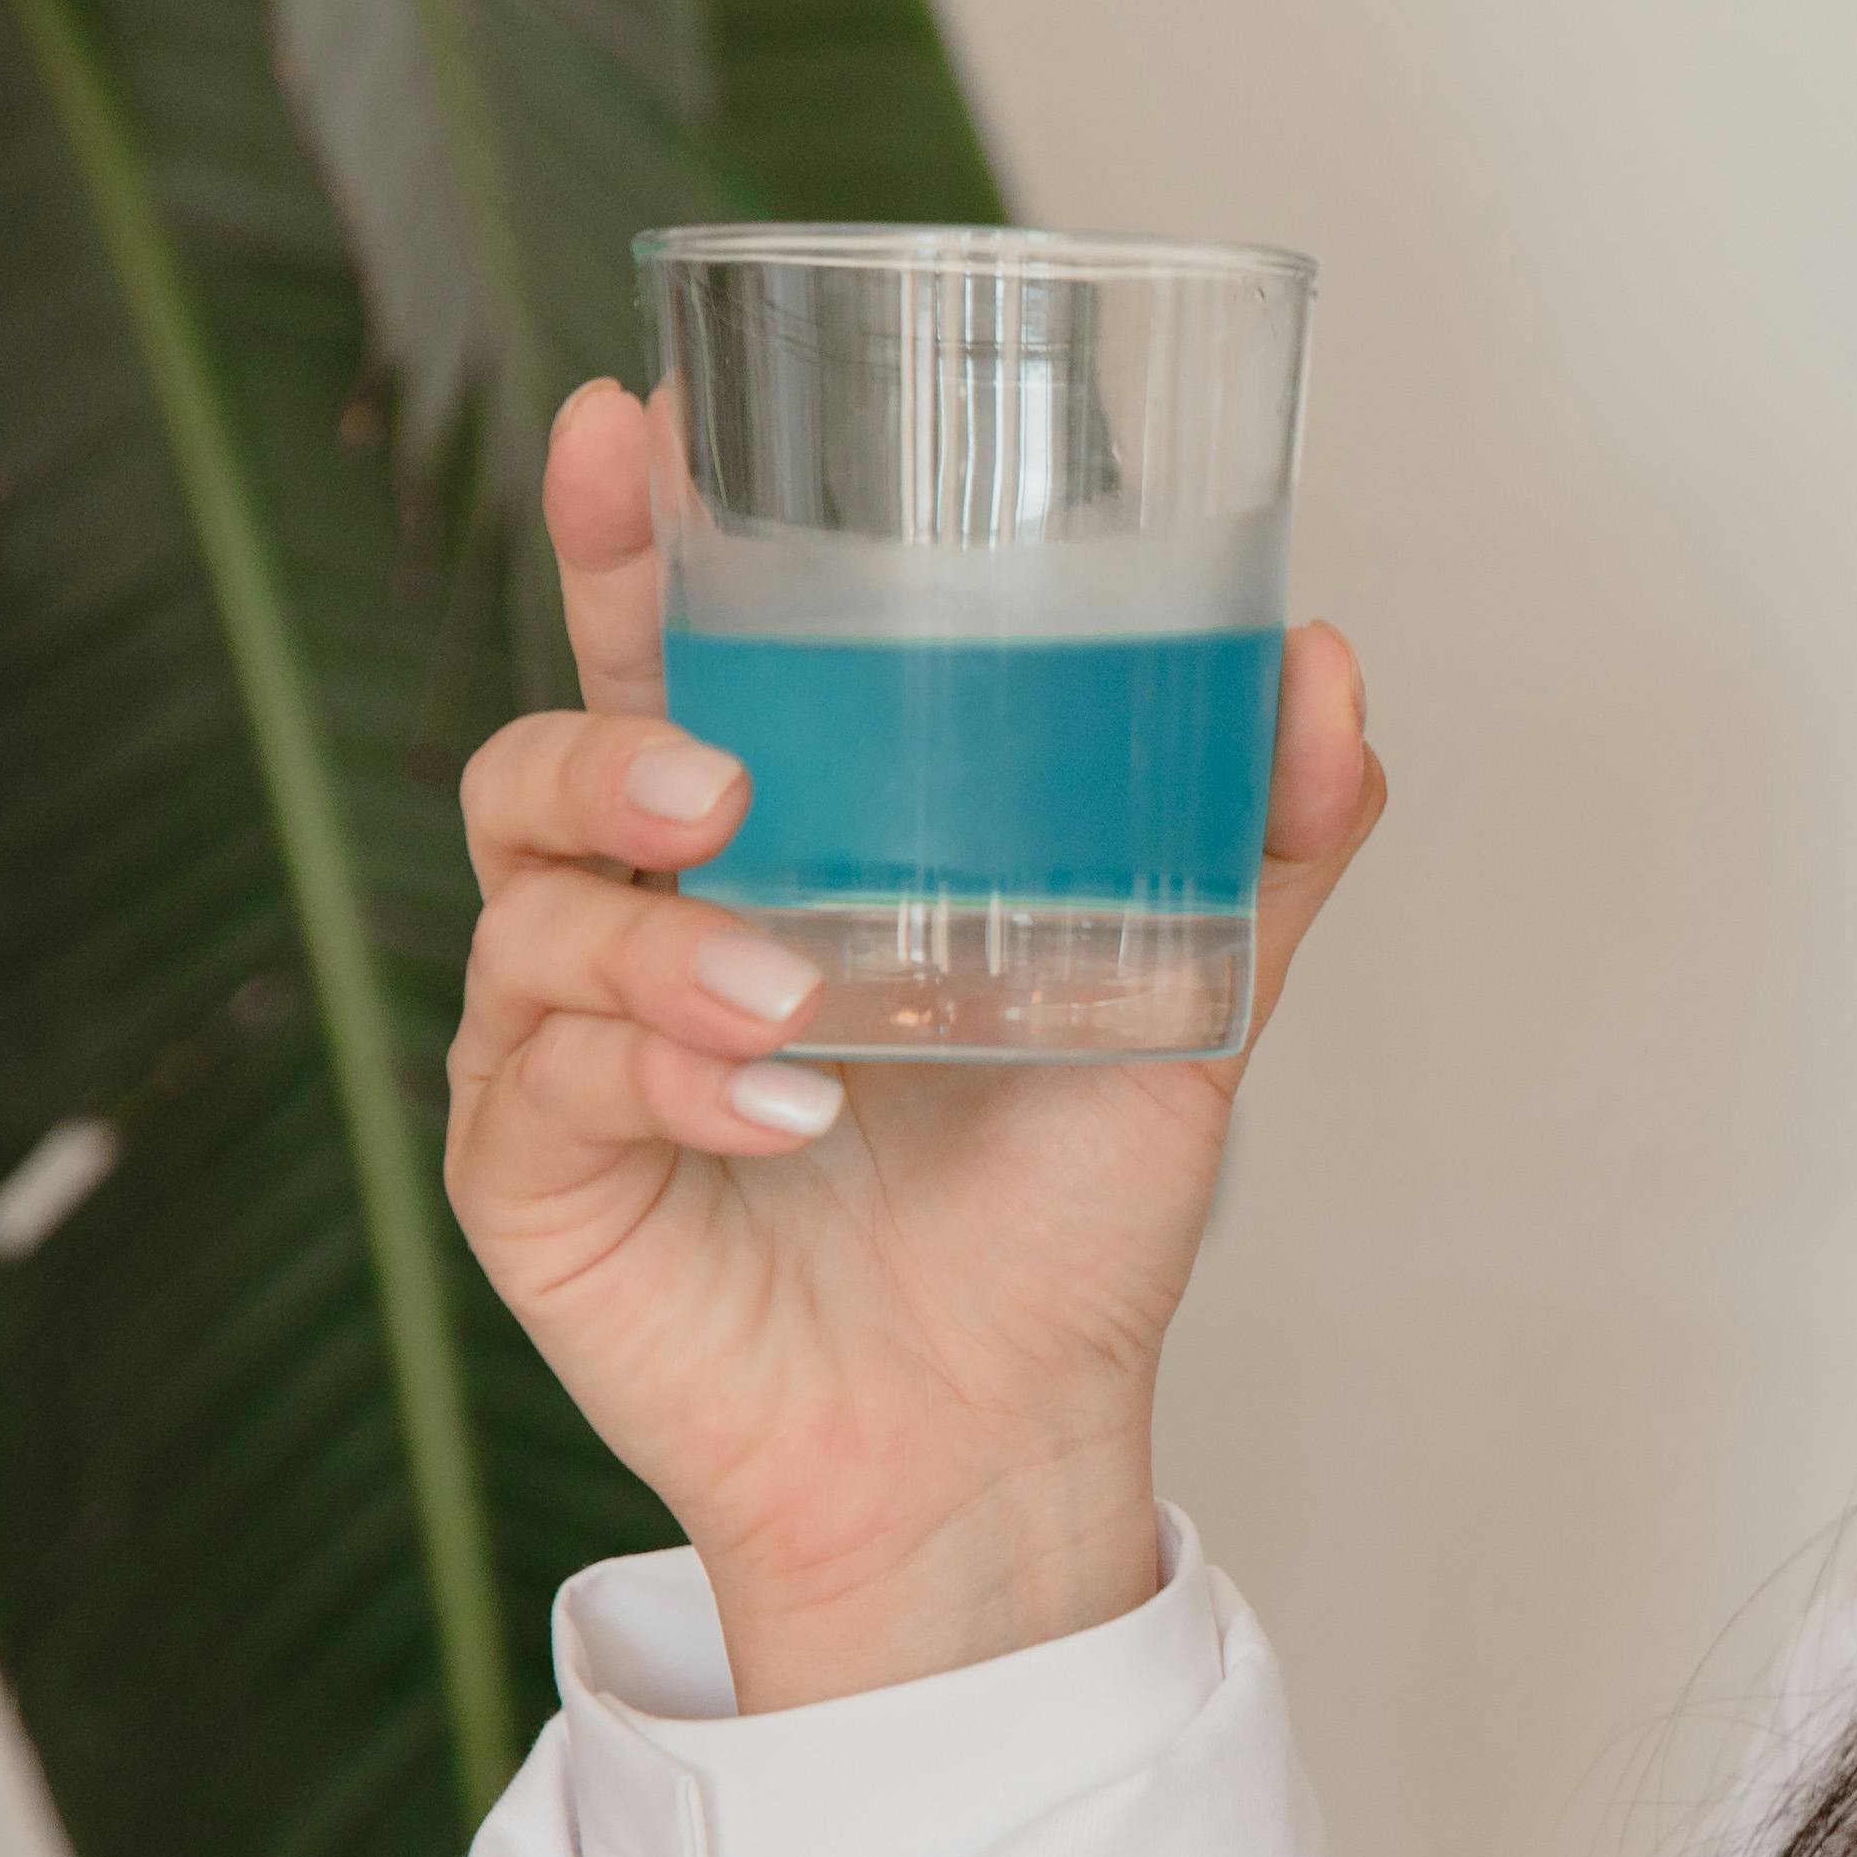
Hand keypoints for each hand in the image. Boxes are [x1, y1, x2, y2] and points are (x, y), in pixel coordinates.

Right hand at [441, 377, 1382, 1707]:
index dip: (630, 538)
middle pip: (542, 760)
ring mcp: (568, 1047)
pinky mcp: (534, 1178)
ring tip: (787, 991)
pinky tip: (775, 1106)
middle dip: (600, 730)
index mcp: (768, 838)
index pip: (670, 654)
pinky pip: (549, 1084)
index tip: (635, 423)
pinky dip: (662, 1078)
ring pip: (534, 918)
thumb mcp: (1185, 997)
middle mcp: (643, 919)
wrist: (1007, 1433)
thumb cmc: (1061, 1208)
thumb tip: (1322, 660)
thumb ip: (1255, 835)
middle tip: (717, 772)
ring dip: (654, 943)